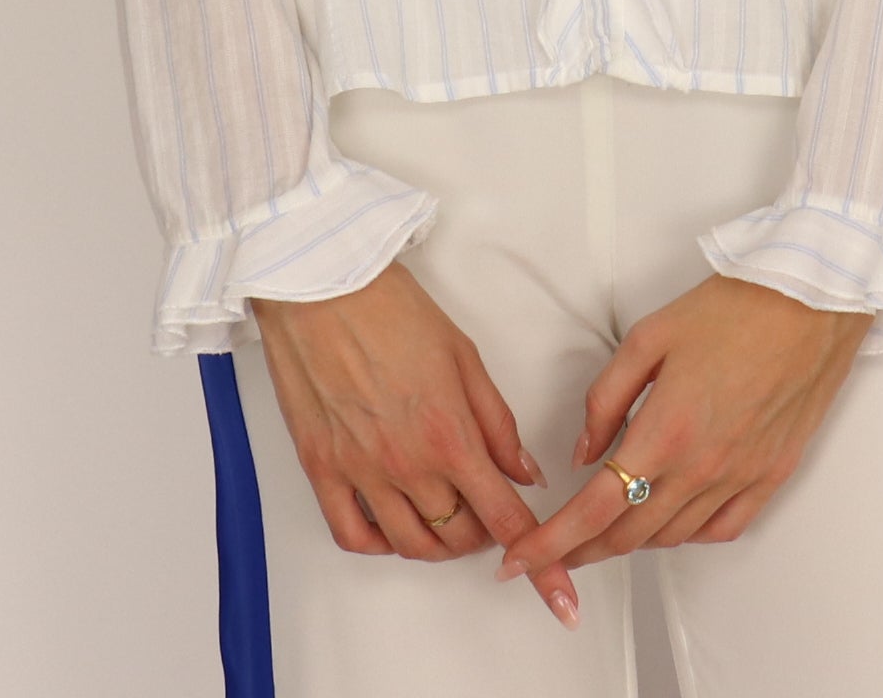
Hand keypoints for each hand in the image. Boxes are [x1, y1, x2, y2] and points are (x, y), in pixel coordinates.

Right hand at [253, 261, 585, 628]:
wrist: (322, 286)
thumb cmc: (393, 308)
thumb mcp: (465, 357)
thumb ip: (497, 423)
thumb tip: (523, 472)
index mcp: (451, 434)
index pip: (506, 518)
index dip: (541, 563)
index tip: (561, 597)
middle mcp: (408, 464)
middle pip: (459, 538)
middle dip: (485, 536)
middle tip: (490, 512)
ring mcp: (361, 471)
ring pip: (411, 544)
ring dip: (439, 543)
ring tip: (447, 516)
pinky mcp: (321, 469)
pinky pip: (353, 534)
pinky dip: (380, 543)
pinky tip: (393, 526)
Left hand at [493, 273, 873, 582]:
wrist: (811, 300)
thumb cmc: (734, 308)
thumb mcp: (647, 337)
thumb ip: (605, 400)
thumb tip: (583, 453)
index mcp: (664, 430)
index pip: (593, 509)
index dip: (550, 542)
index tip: (521, 560)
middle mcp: (701, 467)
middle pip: (627, 534)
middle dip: (581, 550)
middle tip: (555, 547)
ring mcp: (740, 478)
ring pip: (670, 537)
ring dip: (630, 541)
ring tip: (607, 528)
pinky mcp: (771, 476)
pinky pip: (721, 529)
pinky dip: (687, 534)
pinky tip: (671, 519)